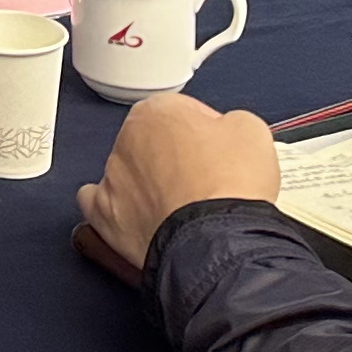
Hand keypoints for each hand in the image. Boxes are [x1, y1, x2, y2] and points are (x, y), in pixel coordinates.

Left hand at [72, 93, 279, 278]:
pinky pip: (100, 206)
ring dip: (148, 187)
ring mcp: (113, 178)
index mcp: (158, 111)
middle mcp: (127, 140)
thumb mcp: (250, 129)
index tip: (218, 150)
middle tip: (203, 180)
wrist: (217, 240)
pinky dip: (118, 212)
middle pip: (152, 143)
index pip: (181, 113)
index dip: (205, 133)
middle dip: (174, 159)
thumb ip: (229, 121)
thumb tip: (226, 130)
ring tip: (179, 207)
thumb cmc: (230, 186)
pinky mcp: (104, 216)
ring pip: (127, 175)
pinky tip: (139, 218)